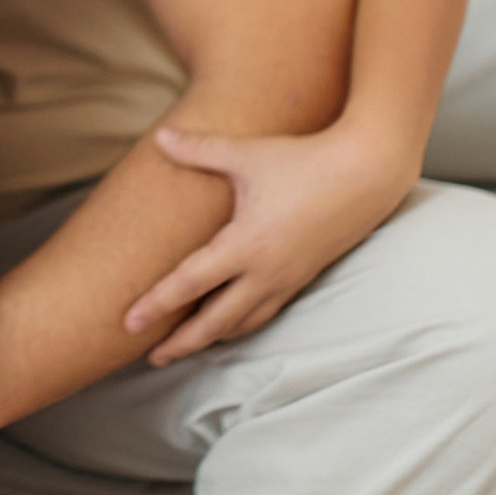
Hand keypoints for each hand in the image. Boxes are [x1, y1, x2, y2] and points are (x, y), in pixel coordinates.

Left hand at [125, 119, 413, 362]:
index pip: (189, 284)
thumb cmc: (304, 160)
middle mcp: (265, 272)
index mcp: (245, 245)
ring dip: (214, 338)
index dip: (156, 305)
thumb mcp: (247, 155)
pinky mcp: (304, 277)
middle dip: (182, 343)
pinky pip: (267, 312)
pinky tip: (232, 324)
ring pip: (244, 322)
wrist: (367, 173)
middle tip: (153, 358)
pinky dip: (244, 324)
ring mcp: (287, 279)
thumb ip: (200, 150)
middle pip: (215, 321)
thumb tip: (160, 136)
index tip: (128, 323)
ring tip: (189, 346)